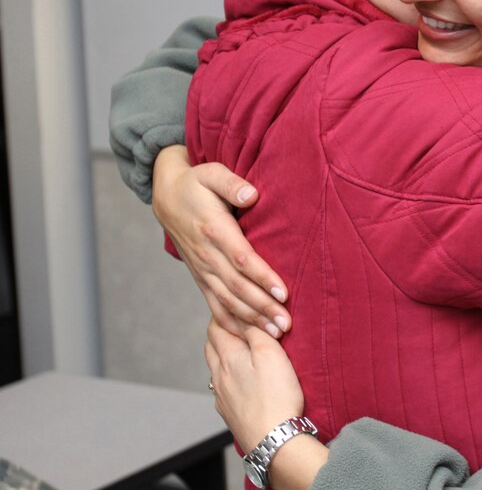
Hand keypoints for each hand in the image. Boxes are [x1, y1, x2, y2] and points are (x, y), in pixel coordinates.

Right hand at [152, 145, 289, 336]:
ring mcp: (202, 269)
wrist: (166, 196)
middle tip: (286, 324)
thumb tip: (251, 194)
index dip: (262, 277)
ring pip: (228, 300)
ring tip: (276, 334)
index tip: (284, 292)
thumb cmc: (196, 183)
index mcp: (214, 230)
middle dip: (263, 307)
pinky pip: (214, 304)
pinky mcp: (200, 276)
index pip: (242, 259)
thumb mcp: (212, 173)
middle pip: (238, 287)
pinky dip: (230, 322)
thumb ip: (231, 183)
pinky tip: (248, 337)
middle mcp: (206, 255)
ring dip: (252, 319)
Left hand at [205, 321, 303, 450]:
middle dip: (221, 331)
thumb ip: (255, 331)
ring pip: (216, 367)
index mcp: (228, 357)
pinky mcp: (230, 412)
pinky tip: (241, 379)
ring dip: (224, 354)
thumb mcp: (270, 353)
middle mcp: (219, 375)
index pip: (216, 326)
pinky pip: (222, 387)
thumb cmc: (275, 395)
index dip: (224, 312)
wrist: (272, 439)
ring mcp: (222, 395)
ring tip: (239, 348)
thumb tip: (243, 313)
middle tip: (236, 322)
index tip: (234, 303)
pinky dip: (229, 375)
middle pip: (212, 346)